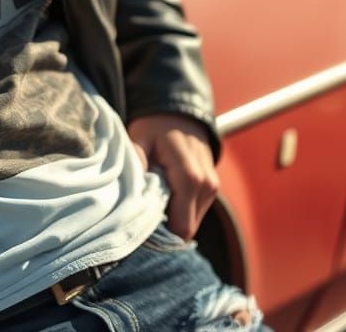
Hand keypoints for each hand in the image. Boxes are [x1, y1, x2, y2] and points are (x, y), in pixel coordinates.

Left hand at [127, 113, 218, 240]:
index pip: (181, 228)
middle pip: (187, 229)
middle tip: (144, 211)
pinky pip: (196, 211)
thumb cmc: (155, 126)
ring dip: (173, 218)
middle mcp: (207, 185)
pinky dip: (181, 210)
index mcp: (190, 177)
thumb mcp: (140, 138)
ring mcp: (213, 187)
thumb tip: (132, 188)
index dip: (160, 233)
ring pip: (192, 222)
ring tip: (155, 198)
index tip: (141, 223)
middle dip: (165, 227)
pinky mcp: (213, 187)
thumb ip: (137, 163)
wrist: (179, 111)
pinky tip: (166, 194)